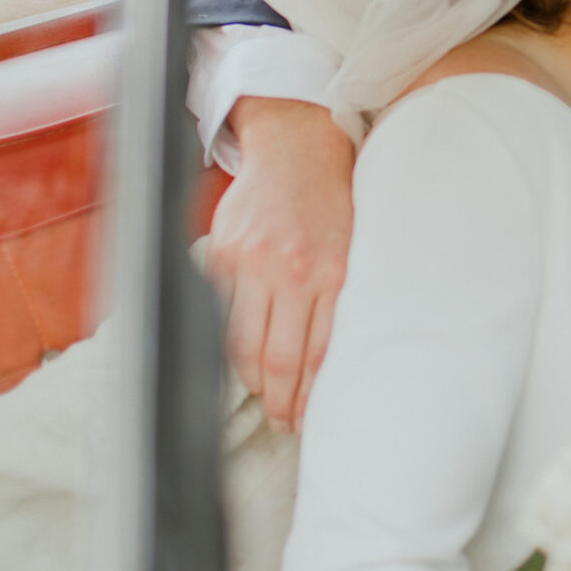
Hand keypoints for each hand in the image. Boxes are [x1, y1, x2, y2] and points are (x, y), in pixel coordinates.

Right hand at [206, 97, 355, 432]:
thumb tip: (326, 363)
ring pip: (242, 344)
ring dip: (250, 380)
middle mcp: (291, 270)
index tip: (305, 419)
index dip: (307, 396)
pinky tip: (237, 359)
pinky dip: (225, 341)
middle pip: (277, 358)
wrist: (297, 148)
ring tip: (262, 397)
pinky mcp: (223, 253)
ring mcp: (252, 262)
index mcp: (331, 272)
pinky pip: (219, 311)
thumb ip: (337, 299)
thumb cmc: (332, 202)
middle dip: (278, 401)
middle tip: (282, 422)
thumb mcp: (352, 248)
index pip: (318, 354)